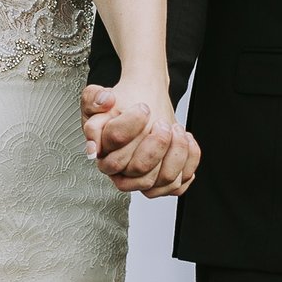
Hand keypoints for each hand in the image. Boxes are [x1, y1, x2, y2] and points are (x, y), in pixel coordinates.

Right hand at [80, 81, 193, 195]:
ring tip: (176, 129)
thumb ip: (93, 97)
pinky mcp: (159, 184)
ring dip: (176, 152)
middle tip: (161, 122)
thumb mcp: (99, 96)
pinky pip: (177, 185)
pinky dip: (188, 163)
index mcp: (101, 150)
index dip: (131, 124)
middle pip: (138, 168)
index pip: (114, 143)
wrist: (143, 105)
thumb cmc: (122, 106)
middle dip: (157, 142)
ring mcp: (139, 180)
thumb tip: (105, 102)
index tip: (143, 107)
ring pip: (161, 180)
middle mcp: (118, 171)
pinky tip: (185, 141)